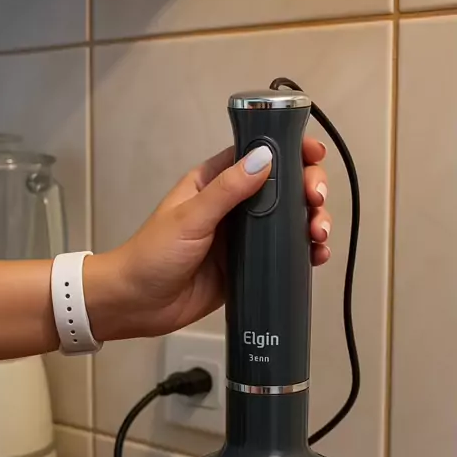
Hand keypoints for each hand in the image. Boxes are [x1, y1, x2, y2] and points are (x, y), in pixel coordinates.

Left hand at [88, 140, 330, 341]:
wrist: (137, 305)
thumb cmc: (153, 255)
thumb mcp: (190, 218)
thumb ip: (227, 191)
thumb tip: (265, 158)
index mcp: (215, 182)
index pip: (259, 155)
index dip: (291, 150)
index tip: (315, 156)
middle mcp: (233, 207)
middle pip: (284, 187)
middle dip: (308, 190)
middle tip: (316, 202)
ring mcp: (243, 239)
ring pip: (289, 222)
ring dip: (311, 223)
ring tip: (319, 235)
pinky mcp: (248, 268)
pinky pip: (282, 256)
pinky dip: (303, 254)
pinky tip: (316, 257)